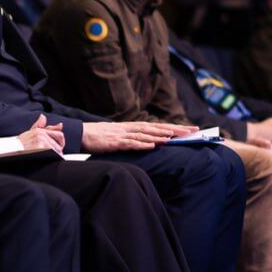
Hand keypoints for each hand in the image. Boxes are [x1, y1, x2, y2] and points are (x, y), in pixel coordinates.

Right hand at [16, 114, 65, 153]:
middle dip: (58, 150)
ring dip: (56, 156)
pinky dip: (53, 158)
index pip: (59, 134)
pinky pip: (53, 154)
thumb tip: (43, 117)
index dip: (61, 142)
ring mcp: (41, 141)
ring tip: (49, 158)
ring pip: (57, 150)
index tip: (59, 147)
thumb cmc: (20, 144)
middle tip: (54, 155)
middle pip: (59, 144)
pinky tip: (48, 160)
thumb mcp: (29, 132)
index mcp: (40, 131)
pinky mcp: (41, 148)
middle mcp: (41, 135)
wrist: (11, 150)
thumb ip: (39, 125)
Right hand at [80, 120, 195, 152]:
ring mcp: (121, 134)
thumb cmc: (97, 137)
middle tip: (193, 131)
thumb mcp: (117, 136)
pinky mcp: (113, 142)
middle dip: (175, 129)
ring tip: (176, 137)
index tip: (190, 129)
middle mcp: (129, 128)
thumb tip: (149, 142)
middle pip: (155, 128)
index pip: (156, 126)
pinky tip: (152, 145)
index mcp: (131, 126)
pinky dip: (142, 144)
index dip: (174, 127)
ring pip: (145, 134)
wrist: (78, 135)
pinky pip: (130, 143)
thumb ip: (132, 138)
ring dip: (161, 135)